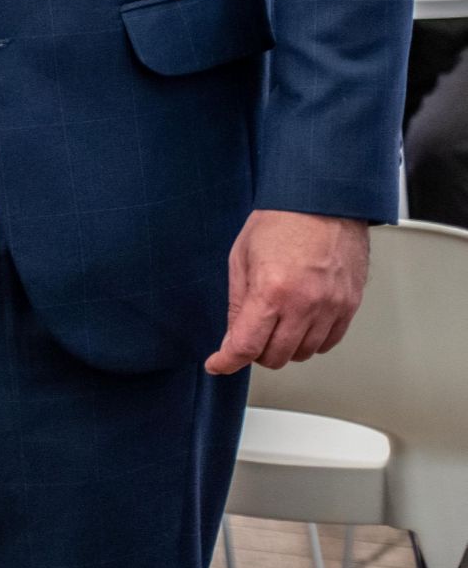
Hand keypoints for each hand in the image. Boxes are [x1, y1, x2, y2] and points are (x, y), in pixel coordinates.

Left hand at [208, 209, 368, 374]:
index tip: (218, 364)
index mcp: (272, 291)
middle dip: (256, 352)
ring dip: (285, 348)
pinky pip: (329, 343)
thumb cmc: (281, 222)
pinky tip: (300, 323)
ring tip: (276, 324)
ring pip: (303, 354)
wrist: (323, 203)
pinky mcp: (349, 306)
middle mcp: (305, 305)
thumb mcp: (241, 258)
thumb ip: (238, 302)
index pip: (247, 346)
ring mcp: (331, 308)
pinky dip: (311, 341)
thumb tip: (234, 335)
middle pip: (276, 357)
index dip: (227, 361)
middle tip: (249, 336)